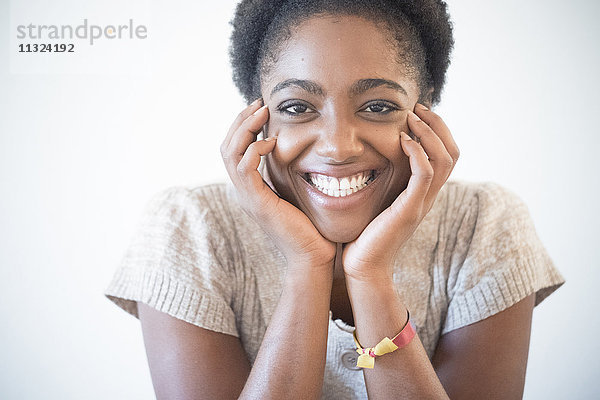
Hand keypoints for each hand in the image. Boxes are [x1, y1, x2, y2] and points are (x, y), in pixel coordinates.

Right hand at [220, 99, 336, 269]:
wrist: (313, 258)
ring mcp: (248, 197)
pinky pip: (245, 169)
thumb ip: (292, 174)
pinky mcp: (258, 203)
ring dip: (244, 128)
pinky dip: (254, 151)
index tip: (262, 108)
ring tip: (262, 112)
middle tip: (259, 103)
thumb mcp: (299, 193)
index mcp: (253, 187)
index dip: (244, 126)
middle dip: (241, 120)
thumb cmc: (312, 228)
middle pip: (226, 146)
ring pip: (230, 154)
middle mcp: (245, 191)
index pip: (235, 149)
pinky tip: (272, 143)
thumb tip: (301, 151)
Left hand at [342, 104, 459, 280]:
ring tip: (411, 117)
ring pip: (444, 160)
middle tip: (418, 107)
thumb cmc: (365, 234)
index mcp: (423, 193)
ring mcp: (422, 203)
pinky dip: (417, 152)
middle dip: (438, 125)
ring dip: (429, 133)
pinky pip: (424, 174)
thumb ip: (385, 182)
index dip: (437, 130)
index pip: (446, 155)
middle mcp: (428, 196)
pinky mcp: (410, 209)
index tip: (417, 113)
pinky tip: (402, 140)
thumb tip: (373, 157)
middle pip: (452, 153)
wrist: (364, 266)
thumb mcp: (378, 201)